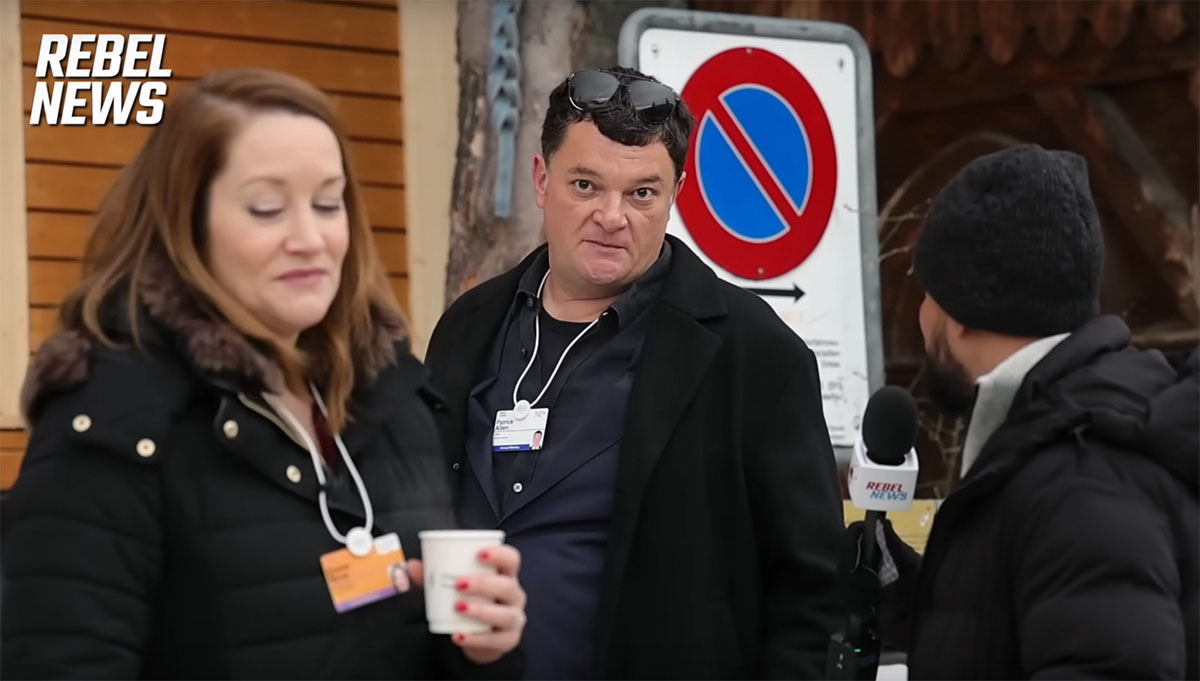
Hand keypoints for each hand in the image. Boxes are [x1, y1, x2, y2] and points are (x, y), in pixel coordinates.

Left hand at [406, 545, 526, 664]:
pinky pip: (496, 640)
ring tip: (458, 607)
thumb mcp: (455, 587)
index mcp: (504, 575)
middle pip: (507, 586)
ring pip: (505, 614)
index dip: (500, 554)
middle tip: (459, 583)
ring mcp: (514, 619)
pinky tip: (457, 635)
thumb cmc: (471, 602)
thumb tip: (412, 565)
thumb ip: (434, 576)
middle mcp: (514, 595)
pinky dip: (475, 639)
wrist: (480, 637)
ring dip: (481, 611)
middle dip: (484, 584)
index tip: (479, 554)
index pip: (511, 559)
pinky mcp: (508, 640)